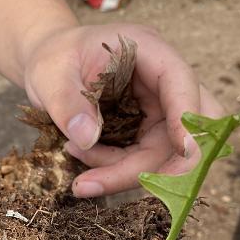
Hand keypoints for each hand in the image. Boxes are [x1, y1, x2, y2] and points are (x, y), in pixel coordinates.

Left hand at [22, 24, 224, 196]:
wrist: (47, 65)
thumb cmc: (53, 59)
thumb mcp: (50, 75)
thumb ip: (67, 103)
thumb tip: (88, 138)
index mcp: (148, 51)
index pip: (181, 82)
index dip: (187, 116)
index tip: (185, 149)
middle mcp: (160, 82)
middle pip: (192, 124)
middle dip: (171, 161)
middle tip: (140, 188)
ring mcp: (157, 109)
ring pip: (166, 152)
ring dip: (127, 171)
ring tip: (78, 160)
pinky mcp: (145, 132)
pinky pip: (143, 161)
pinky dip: (116, 170)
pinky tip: (81, 156)